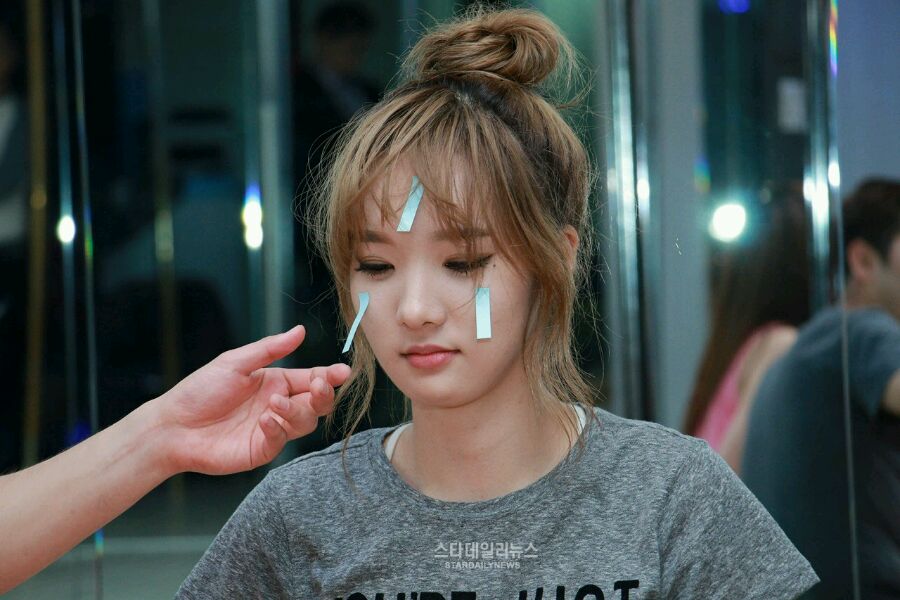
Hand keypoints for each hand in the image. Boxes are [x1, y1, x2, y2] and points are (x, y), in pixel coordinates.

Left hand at [151, 325, 350, 475]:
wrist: (172, 426)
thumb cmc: (199, 391)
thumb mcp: (234, 362)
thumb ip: (269, 349)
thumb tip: (300, 330)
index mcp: (276, 382)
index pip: (312, 378)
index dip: (329, 376)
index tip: (342, 372)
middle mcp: (278, 405)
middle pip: (317, 403)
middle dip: (323, 395)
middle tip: (318, 386)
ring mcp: (272, 429)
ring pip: (305, 422)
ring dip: (297, 411)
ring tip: (275, 404)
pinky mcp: (261, 450)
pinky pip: (281, 441)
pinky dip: (278, 429)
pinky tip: (265, 420)